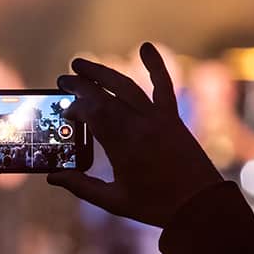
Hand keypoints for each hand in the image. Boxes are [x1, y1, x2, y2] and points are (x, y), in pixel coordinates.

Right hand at [49, 42, 222, 227]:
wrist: (201, 205)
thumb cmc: (156, 206)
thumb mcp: (114, 201)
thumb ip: (82, 186)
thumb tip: (53, 177)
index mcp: (122, 145)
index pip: (91, 113)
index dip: (75, 108)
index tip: (65, 111)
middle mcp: (138, 125)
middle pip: (104, 96)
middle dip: (81, 85)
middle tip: (63, 79)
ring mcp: (157, 118)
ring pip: (126, 86)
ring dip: (102, 73)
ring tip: (82, 65)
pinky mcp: (173, 118)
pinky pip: (164, 86)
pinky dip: (156, 65)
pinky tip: (145, 47)